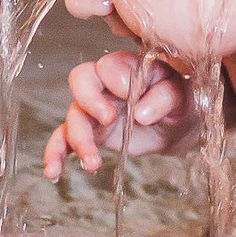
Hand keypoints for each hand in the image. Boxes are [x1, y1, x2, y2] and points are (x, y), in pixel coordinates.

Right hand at [43, 51, 193, 179]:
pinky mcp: (90, 132)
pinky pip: (64, 139)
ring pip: (73, 115)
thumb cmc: (181, 102)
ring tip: (93, 162)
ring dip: (78, 138)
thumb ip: (165, 97)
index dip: (116, 79)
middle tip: (108, 118)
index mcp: (129, 68)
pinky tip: (53, 171)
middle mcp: (106, 85)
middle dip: (89, 99)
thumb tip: (141, 113)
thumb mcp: (183, 96)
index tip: (131, 95)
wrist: (179, 127)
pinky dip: (55, 153)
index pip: (110, 64)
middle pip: (81, 79)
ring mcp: (94, 109)